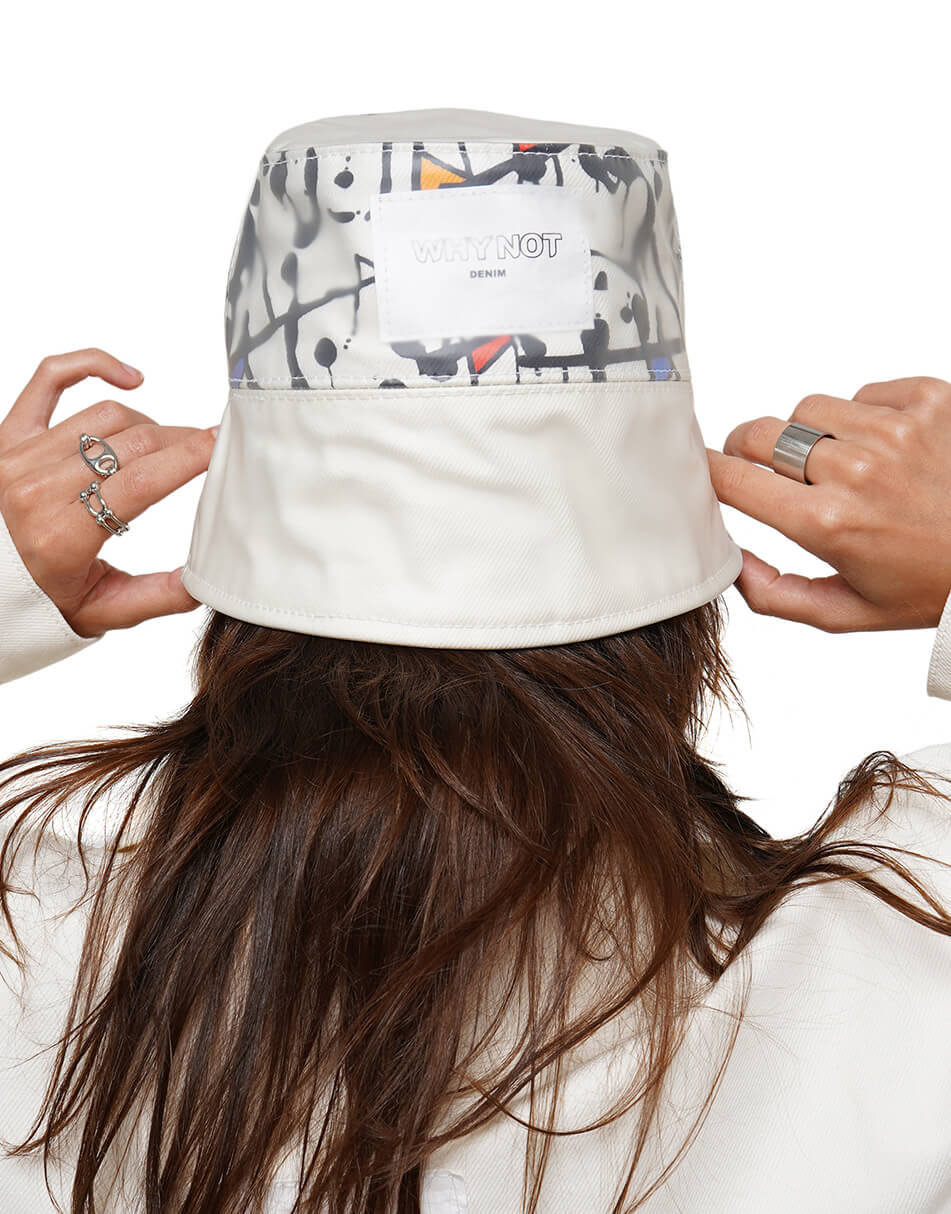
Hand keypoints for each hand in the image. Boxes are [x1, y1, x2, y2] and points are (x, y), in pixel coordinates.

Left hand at [0, 348, 216, 637]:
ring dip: (149, 425)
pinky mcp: (8, 433)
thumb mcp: (105, 610)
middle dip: (181, 441)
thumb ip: (159, 596)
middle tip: (208, 449)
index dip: (189, 456)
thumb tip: (209, 579)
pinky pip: (50, 378)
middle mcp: (34, 490)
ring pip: (105, 415)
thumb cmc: (44, 597)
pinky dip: (92, 365)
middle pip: (132, 443)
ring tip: (164, 447)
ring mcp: (17, 457)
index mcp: (61, 537)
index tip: (222, 444)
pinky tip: (131, 378)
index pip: (140, 481)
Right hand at [706, 376, 950, 632]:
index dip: (708, 472)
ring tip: (840, 463)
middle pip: (760, 433)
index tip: (706, 473)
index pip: (732, 478)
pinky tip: (886, 449)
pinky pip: (862, 393)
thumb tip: (728, 561)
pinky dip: (863, 416)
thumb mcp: (846, 611)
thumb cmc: (929, 585)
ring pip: (809, 409)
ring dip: (810, 434)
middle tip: (765, 468)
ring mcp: (893, 429)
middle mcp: (856, 470)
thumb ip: (773, 594)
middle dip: (749, 449)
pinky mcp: (927, 399)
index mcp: (827, 523)